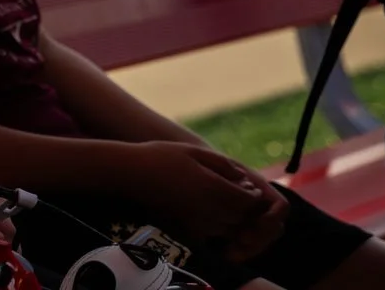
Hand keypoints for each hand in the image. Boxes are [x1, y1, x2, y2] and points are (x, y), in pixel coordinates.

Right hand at [119, 141, 282, 252]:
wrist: (132, 174)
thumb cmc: (162, 156)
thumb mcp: (195, 152)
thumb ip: (222, 163)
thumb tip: (242, 175)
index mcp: (212, 187)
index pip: (247, 199)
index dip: (252, 194)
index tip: (247, 185)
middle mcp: (208, 208)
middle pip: (240, 216)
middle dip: (245, 206)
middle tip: (240, 193)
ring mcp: (197, 221)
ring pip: (228, 227)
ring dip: (233, 217)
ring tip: (225, 201)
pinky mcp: (186, 227)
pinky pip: (212, 232)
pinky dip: (218, 225)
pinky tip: (208, 210)